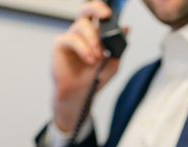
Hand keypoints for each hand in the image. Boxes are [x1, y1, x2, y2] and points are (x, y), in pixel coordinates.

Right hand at [52, 1, 124, 132]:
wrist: (80, 96)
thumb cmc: (93, 80)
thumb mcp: (112, 64)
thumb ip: (118, 48)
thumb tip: (127, 29)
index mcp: (95, 35)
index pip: (98, 15)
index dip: (103, 9)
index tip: (111, 13)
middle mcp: (82, 33)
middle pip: (86, 10)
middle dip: (96, 9)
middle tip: (105, 16)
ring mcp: (71, 37)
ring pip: (82, 24)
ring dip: (93, 40)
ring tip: (97, 57)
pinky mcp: (60, 45)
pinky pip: (72, 39)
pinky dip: (83, 48)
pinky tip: (89, 59)